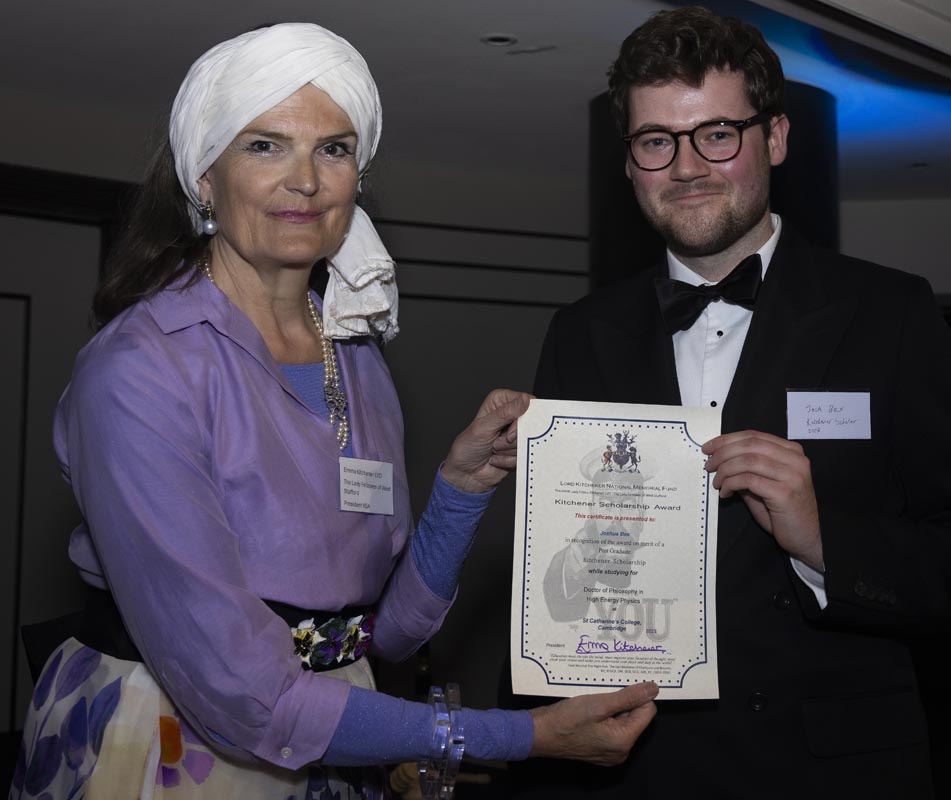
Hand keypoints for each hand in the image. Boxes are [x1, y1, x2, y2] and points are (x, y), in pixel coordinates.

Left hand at [440, 389, 531, 493]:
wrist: (466, 474)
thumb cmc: (467, 447)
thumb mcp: (484, 428)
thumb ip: (505, 413)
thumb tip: (525, 400)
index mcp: (500, 402)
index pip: (526, 401)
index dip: (523, 419)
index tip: (510, 433)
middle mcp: (510, 414)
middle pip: (531, 422)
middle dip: (513, 438)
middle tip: (497, 443)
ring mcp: (516, 432)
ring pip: (528, 440)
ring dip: (508, 450)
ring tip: (494, 450)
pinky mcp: (520, 448)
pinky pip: (525, 453)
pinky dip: (509, 459)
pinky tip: (497, 458)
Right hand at [529, 682, 657, 764]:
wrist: (538, 734)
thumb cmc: (565, 720)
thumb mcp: (598, 703)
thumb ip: (628, 696)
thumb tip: (653, 688)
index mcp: (624, 741)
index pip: (647, 711)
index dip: (637, 695)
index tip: (621, 684)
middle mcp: (620, 750)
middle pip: (635, 717)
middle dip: (623, 701)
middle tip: (605, 690)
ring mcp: (609, 751)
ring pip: (622, 720)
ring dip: (612, 706)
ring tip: (596, 698)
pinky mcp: (599, 747)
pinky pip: (611, 727)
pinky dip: (604, 714)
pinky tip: (591, 707)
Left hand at [702, 430, 823, 570]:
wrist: (806, 537)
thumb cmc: (782, 512)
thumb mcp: (763, 484)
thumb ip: (747, 468)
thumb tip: (719, 459)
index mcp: (791, 452)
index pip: (754, 436)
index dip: (727, 440)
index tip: (708, 448)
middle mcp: (795, 459)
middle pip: (750, 445)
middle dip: (722, 453)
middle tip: (708, 465)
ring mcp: (793, 475)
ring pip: (748, 461)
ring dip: (725, 470)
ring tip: (717, 482)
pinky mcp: (785, 492)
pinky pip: (749, 480)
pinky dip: (731, 483)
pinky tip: (725, 492)